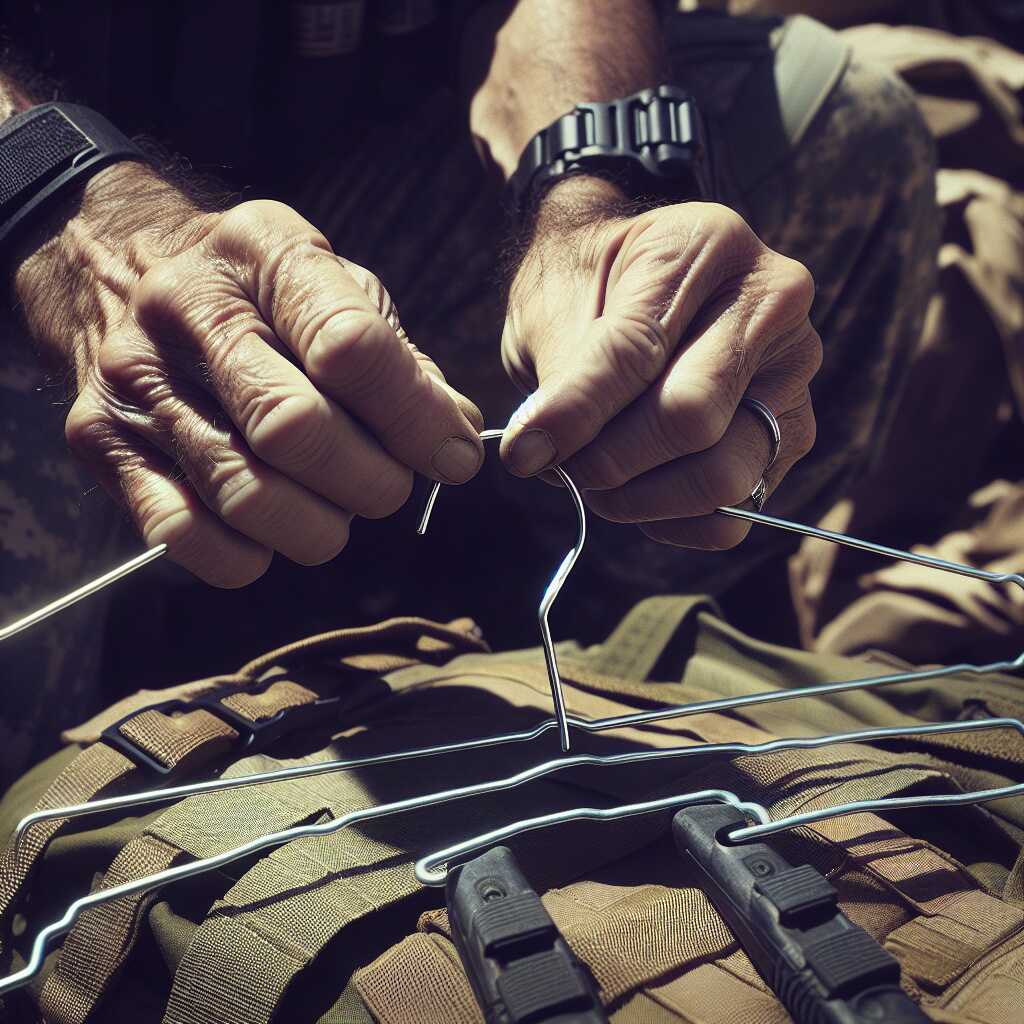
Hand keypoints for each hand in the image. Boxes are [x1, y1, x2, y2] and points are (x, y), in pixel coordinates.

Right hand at [14, 165, 483, 585]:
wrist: (116, 270)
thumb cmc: (263, 298)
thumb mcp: (337, 292)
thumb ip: (401, 363)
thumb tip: (456, 437)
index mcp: (264, 252)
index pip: (350, 347)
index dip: (416, 418)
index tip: (453, 457)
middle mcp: (187, 306)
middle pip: (294, 428)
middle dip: (370, 482)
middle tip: (390, 488)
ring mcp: (135, 376)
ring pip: (245, 494)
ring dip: (319, 528)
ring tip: (336, 512)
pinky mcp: (97, 438)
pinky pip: (181, 534)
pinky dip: (246, 557)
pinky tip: (271, 533)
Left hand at [499, 178, 820, 548]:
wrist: (626, 281)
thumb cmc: (586, 286)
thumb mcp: (556, 308)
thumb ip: (561, 381)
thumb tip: (536, 458)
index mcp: (710, 245)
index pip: (639, 352)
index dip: (576, 413)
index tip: (523, 452)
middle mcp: (773, 305)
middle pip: (691, 418)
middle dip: (610, 461)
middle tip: (563, 468)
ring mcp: (792, 374)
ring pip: (723, 474)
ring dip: (641, 499)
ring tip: (595, 481)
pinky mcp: (791, 434)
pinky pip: (739, 509)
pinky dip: (677, 521)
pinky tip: (637, 496)